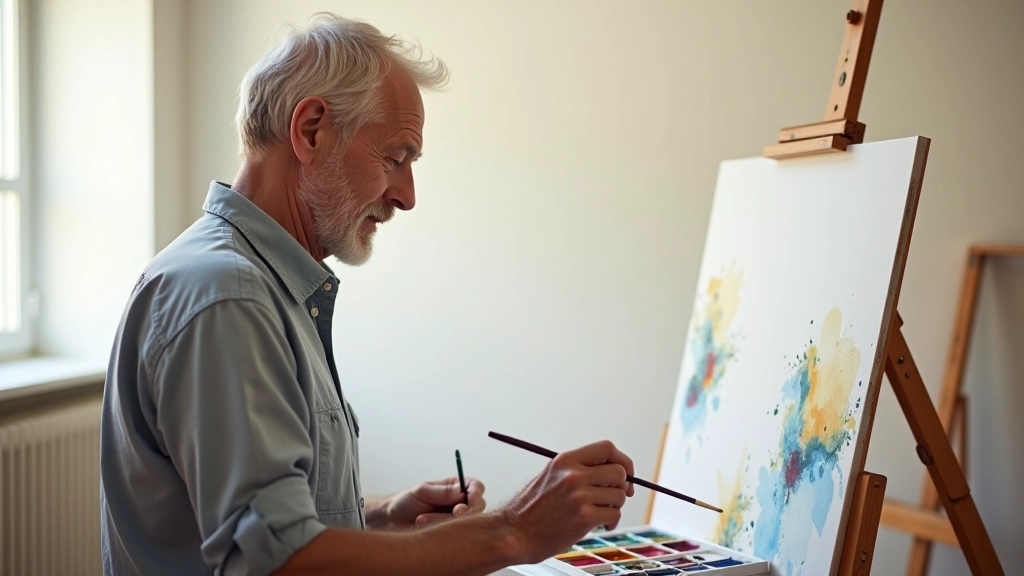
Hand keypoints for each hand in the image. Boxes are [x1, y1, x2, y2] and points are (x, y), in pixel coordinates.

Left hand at [385, 477, 485, 527]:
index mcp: (456, 486)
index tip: (469, 502)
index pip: (476, 487)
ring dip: (447, 521)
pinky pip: (457, 534)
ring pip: (467, 521)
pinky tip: (424, 525)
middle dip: (467, 511)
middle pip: (478, 506)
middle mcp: (460, 502)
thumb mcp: (422, 492)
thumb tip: (461, 490)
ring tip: (422, 519)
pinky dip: (442, 531)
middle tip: (454, 513)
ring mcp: (456, 518)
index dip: (476, 494)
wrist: (392, 522)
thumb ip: (442, 492)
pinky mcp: (452, 533)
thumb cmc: (406, 502)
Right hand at [500, 440, 634, 563]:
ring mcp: (579, 496)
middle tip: (614, 497)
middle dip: (621, 486)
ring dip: (615, 506)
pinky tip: (602, 525)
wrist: (515, 532)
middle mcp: (573, 475)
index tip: (626, 473)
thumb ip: (579, 470)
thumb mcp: (551, 476)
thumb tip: (615, 471)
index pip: (606, 448)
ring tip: (601, 513)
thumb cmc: (533, 509)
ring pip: (619, 495)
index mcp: (565, 461)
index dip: (622, 460)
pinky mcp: (584, 517)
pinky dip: (612, 522)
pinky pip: (614, 515)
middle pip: (618, 472)